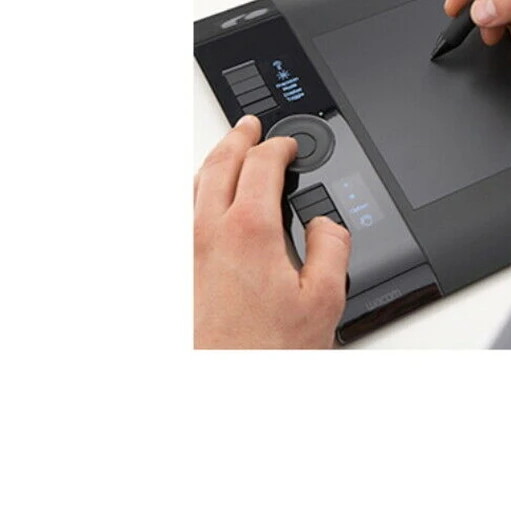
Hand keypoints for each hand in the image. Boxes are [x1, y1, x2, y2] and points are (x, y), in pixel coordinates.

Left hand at [194, 115, 350, 348]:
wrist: (222, 385)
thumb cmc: (264, 352)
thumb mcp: (324, 300)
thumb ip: (332, 248)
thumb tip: (326, 223)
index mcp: (248, 231)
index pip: (260, 165)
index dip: (278, 146)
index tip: (289, 145)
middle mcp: (209, 234)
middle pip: (219, 164)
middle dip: (238, 138)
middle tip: (250, 126)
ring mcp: (187, 252)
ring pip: (195, 186)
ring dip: (216, 160)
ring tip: (230, 152)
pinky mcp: (178, 272)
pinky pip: (185, 214)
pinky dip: (199, 191)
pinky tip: (208, 201)